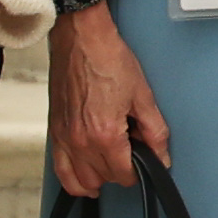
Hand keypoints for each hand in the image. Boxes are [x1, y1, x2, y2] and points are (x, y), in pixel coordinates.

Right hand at [49, 3, 170, 198]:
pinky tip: (85, 177)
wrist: (81, 38)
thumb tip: (161, 155)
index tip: (145, 160)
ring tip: (111, 162)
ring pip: (80, 180)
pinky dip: (73, 179)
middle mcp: (81, 140)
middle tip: (130, 151)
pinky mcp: (55, 131)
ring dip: (98, 178)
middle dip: (121, 171)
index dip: (139, 170)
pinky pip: (60, 170)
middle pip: (103, 178)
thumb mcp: (142, 96)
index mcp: (105, 134)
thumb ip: (155, 131)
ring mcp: (64, 138)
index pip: (124, 174)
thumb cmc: (108, 59)